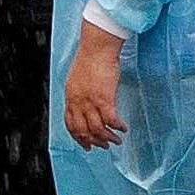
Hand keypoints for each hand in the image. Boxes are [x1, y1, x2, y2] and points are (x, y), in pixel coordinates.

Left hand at [62, 16, 126, 147]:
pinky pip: (110, 120)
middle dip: (93, 142)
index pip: (70, 124)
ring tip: (116, 141)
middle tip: (102, 147)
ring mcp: (90, 101)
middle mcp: (78, 102)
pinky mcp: (104, 98)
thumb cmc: (90, 58)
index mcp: (70, 97)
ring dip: (107, 138)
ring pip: (96, 129)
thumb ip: (79, 92)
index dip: (78, 137)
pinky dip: (117, 127)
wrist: (96, 48)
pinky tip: (123, 128)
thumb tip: (85, 100)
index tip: (85, 144)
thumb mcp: (77, 78)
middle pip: (83, 130)